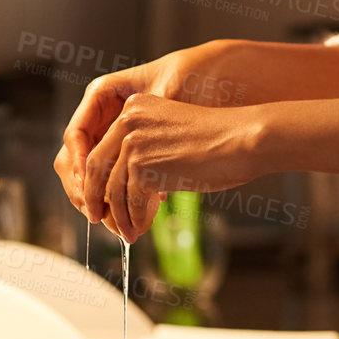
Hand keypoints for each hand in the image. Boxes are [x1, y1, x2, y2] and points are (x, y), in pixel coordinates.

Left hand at [80, 93, 267, 242]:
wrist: (242, 140)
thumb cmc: (219, 139)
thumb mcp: (171, 134)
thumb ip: (145, 149)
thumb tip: (126, 183)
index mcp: (134, 106)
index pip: (104, 147)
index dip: (100, 177)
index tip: (102, 197)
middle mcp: (128, 120)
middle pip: (97, 167)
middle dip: (96, 198)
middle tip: (100, 218)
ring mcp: (133, 143)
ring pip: (113, 190)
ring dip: (119, 216)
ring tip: (129, 231)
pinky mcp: (142, 167)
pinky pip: (130, 202)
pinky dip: (134, 219)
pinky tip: (141, 228)